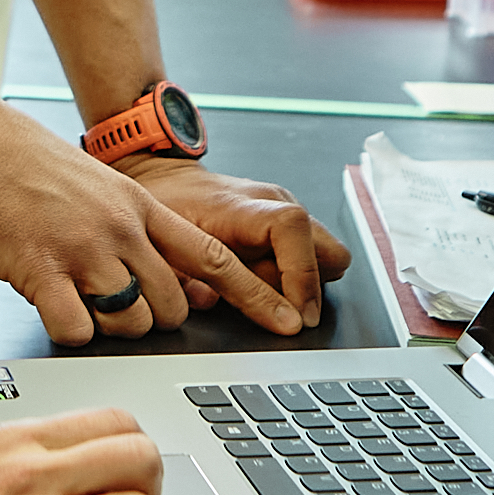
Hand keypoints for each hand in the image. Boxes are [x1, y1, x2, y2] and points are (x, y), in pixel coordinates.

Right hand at [0, 109, 308, 341]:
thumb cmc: (19, 158)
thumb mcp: (94, 182)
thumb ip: (125, 221)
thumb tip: (144, 265)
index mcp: (140, 205)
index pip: (215, 257)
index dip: (256, 293)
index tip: (286, 320)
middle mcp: (122, 229)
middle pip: (171, 306)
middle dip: (150, 320)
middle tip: (114, 306)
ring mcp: (84, 249)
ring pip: (129, 322)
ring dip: (105, 326)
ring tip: (73, 297)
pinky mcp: (42, 269)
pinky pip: (76, 329)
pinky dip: (67, 331)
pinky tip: (49, 306)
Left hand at [120, 156, 354, 333]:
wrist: (174, 180)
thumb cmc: (169, 208)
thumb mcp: (164, 244)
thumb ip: (183, 275)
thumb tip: (208, 300)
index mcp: (241, 206)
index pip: (291, 226)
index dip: (301, 274)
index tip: (297, 314)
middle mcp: (274, 203)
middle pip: (328, 250)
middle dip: (308, 291)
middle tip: (278, 309)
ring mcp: (288, 210)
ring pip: (329, 258)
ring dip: (308, 284)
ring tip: (270, 292)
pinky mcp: (292, 223)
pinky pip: (316, 257)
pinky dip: (301, 277)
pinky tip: (269, 281)